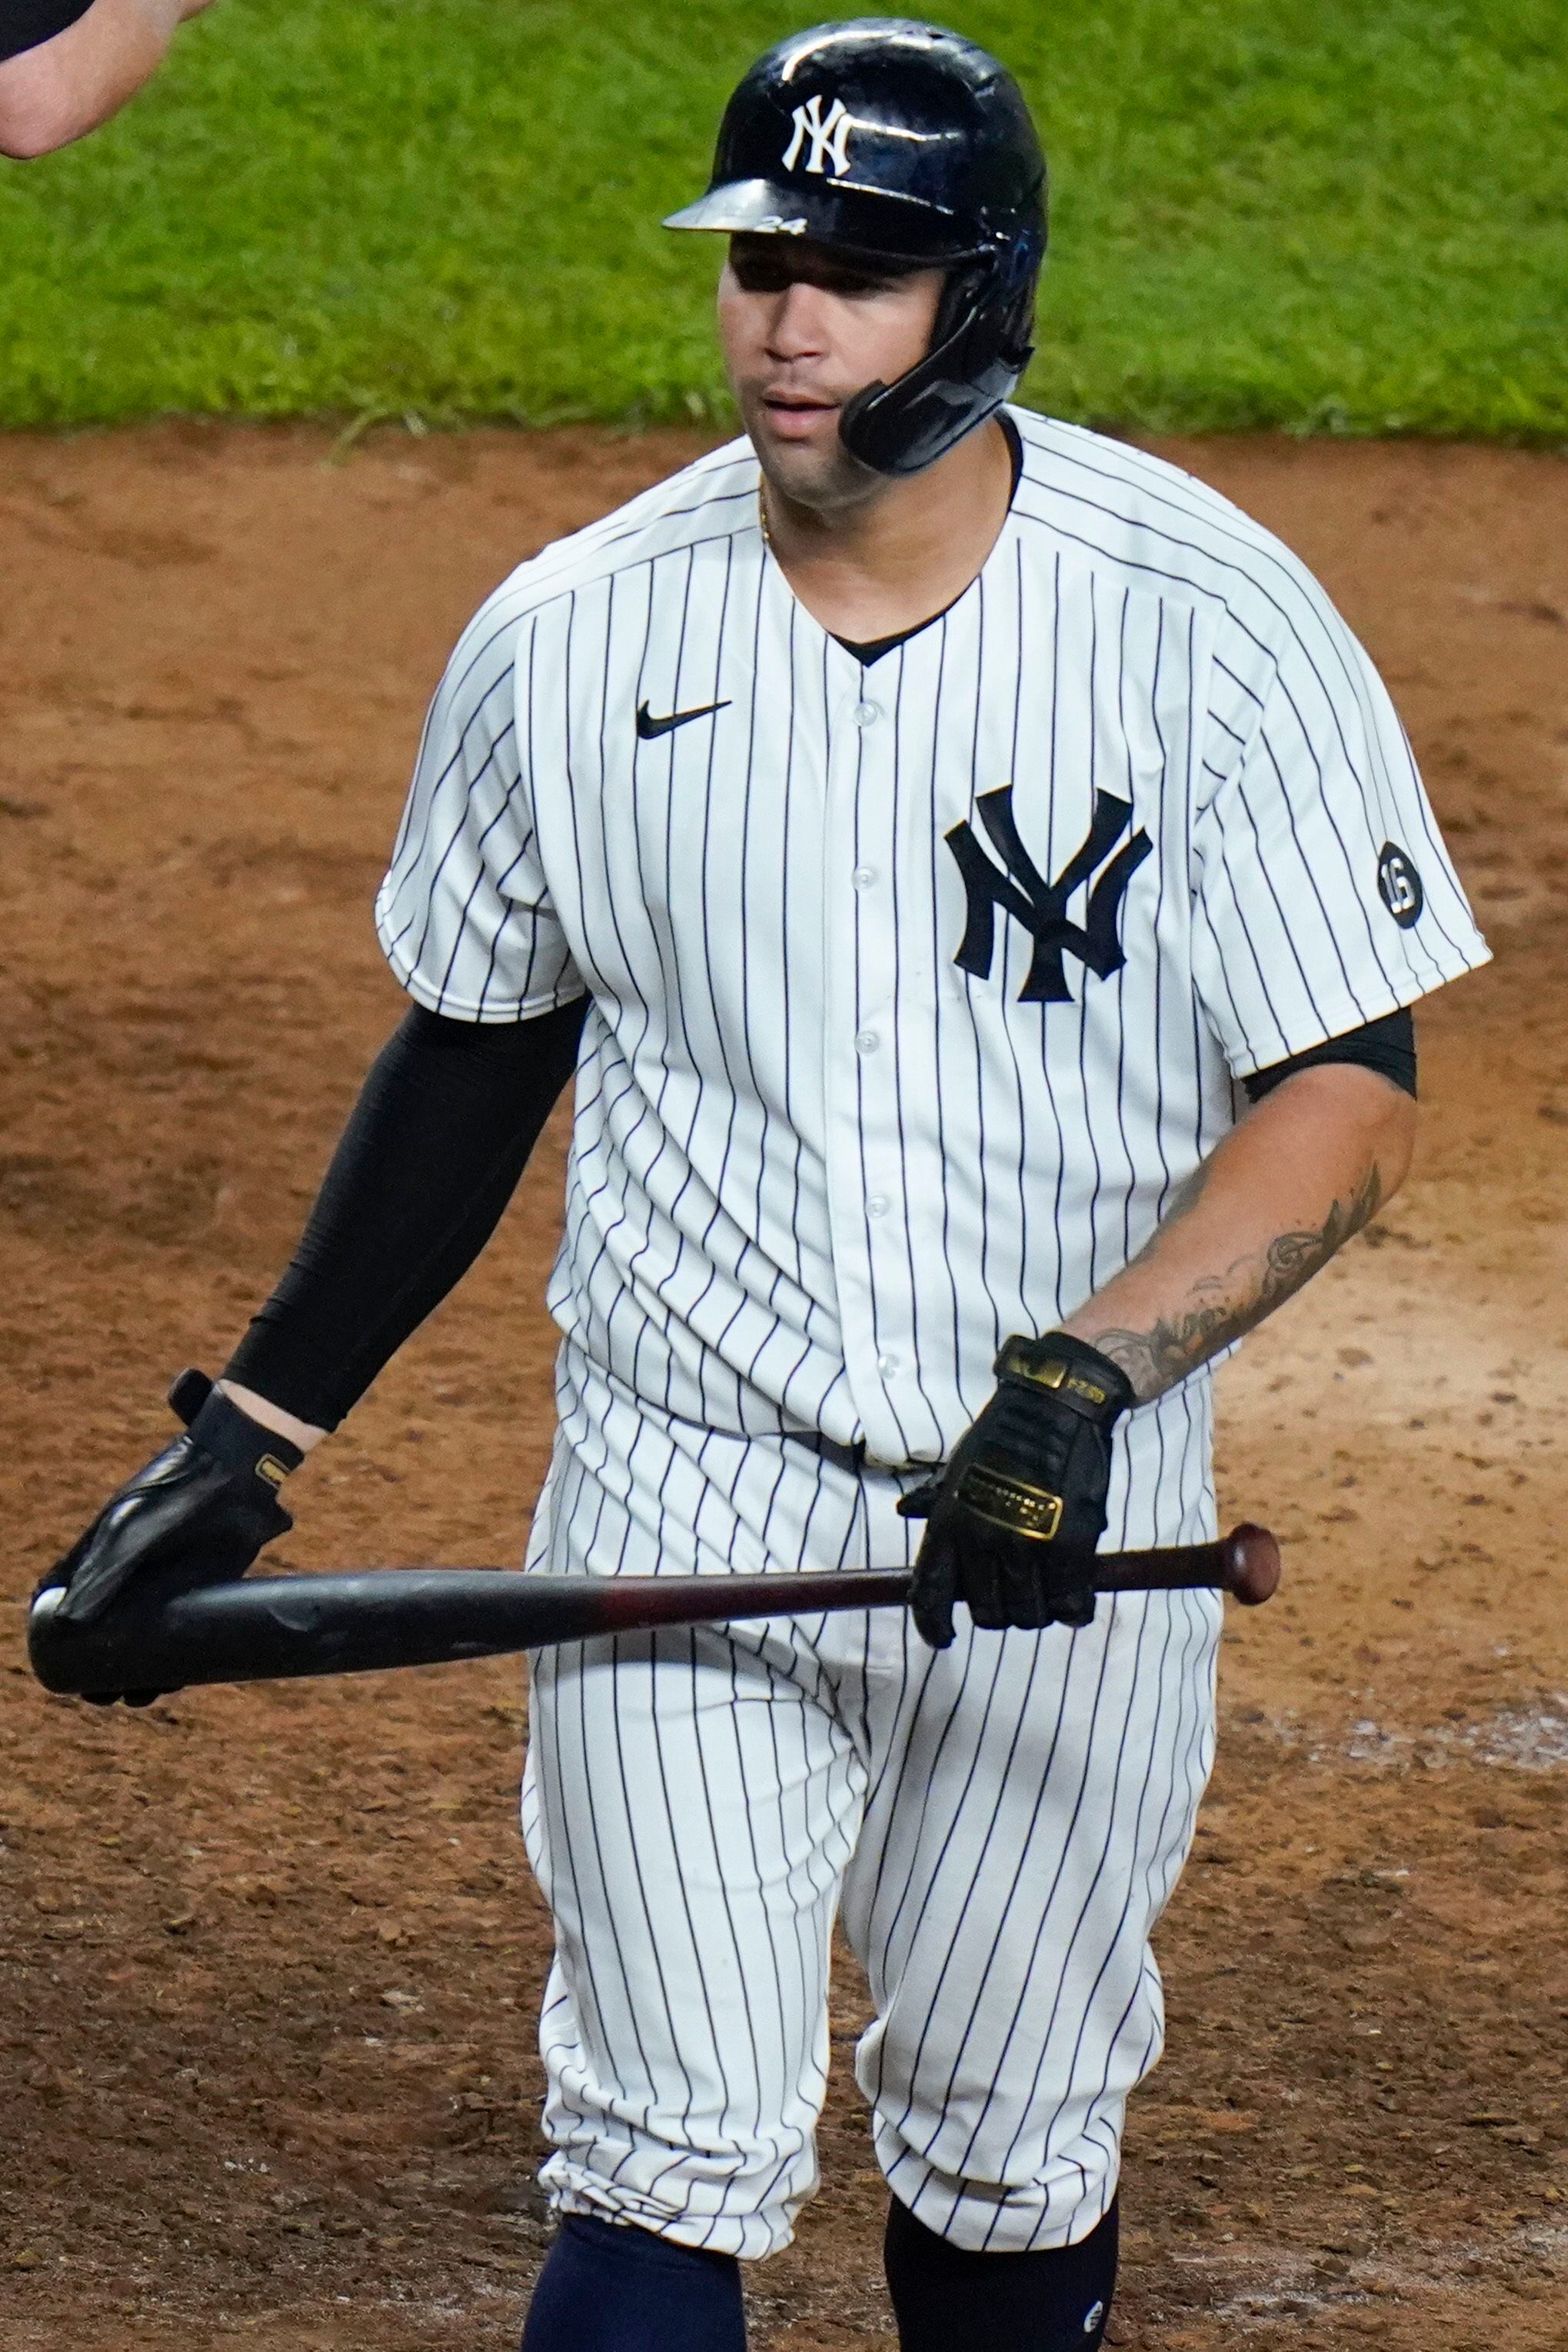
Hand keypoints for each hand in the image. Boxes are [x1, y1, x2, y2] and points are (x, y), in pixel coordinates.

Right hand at [36, 1371, 301, 1703]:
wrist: (233, 1471)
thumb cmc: (173, 1493)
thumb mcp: (131, 1531)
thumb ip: (102, 1574)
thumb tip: (66, 1626)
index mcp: (98, 1557)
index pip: (63, 1604)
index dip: (58, 1641)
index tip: (62, 1674)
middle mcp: (128, 1575)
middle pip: (105, 1632)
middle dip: (101, 1670)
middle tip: (104, 1698)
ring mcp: (165, 1584)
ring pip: (145, 1639)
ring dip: (140, 1672)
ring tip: (139, 1698)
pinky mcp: (201, 1588)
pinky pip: (185, 1633)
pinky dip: (178, 1660)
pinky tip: (176, 1684)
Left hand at [896, 1334, 1132, 1648]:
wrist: (1055, 1408)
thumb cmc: (1003, 1436)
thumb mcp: (957, 1466)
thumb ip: (935, 1499)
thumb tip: (904, 1510)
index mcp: (948, 1525)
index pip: (929, 1594)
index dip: (934, 1625)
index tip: (944, 1638)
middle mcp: (981, 1543)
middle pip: (987, 1614)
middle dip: (1000, 1612)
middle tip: (1015, 1593)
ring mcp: (1026, 1548)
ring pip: (1029, 1615)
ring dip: (1038, 1611)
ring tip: (1048, 1590)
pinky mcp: (1068, 1549)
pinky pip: (1071, 1605)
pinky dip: (1075, 1609)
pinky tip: (1076, 1597)